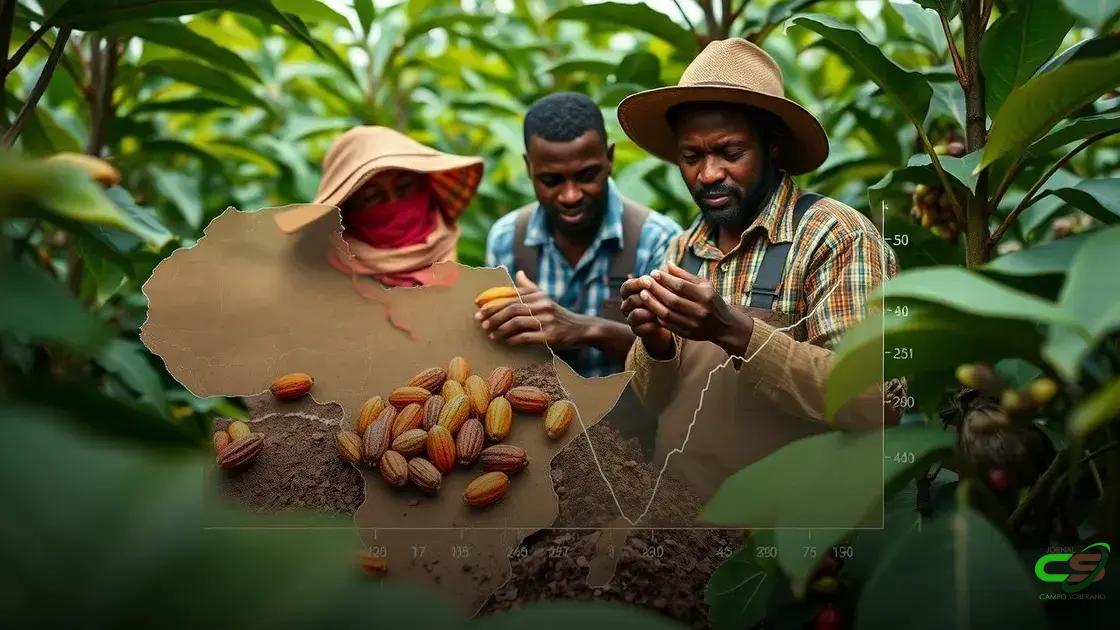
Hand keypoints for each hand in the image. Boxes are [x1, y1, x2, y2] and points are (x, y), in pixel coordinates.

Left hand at [474, 271, 585, 347]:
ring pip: (516, 322)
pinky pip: (525, 337)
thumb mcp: (546, 298)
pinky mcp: (550, 336)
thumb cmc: (558, 314)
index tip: (478, 306)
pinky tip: (504, 341)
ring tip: (490, 333)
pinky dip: (512, 339)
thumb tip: (518, 273)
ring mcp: (547, 320)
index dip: (492, 300)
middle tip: (481, 322)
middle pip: (511, 308)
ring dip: (500, 328)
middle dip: (493, 315)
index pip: (511, 295)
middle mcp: (542, 305)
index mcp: (538, 295)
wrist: (581, 328)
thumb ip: (530, 287)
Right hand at [620, 275, 673, 358]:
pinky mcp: (636, 331)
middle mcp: (627, 305)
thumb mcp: (664, 288)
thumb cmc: (664, 299)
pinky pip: (640, 328)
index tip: (650, 280)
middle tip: (658, 296)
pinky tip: (661, 322)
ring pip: (634, 315)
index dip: (637, 283)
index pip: (627, 286)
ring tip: (662, 309)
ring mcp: (630, 319)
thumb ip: (663, 279)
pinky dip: (651, 325)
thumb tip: (668, 265)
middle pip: (630, 300)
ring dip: (648, 311)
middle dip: (645, 298)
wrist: (664, 321)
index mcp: (631, 292)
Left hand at [638, 262, 753, 356]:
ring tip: (643, 294)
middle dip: (655, 290)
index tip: (653, 272)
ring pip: (667, 314)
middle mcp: (701, 311)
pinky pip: (667, 324)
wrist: (724, 325)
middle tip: (644, 282)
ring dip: (652, 303)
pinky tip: (650, 307)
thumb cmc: (711, 300)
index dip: (665, 279)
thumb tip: (667, 263)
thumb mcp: (704, 285)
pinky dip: (657, 314)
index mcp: (706, 296)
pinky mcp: (687, 334)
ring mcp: (694, 324)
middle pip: (672, 300)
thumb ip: (685, 275)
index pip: (681, 286)